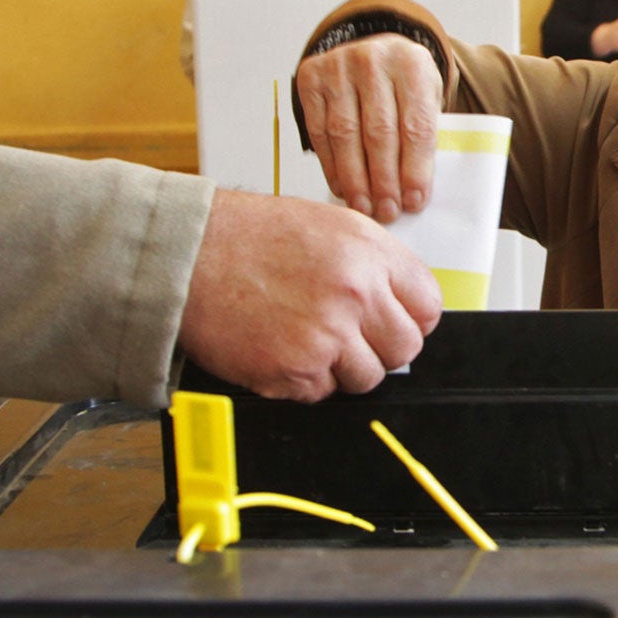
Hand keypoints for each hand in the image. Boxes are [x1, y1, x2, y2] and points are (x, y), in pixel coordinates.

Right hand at [178, 189, 442, 400]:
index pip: (428, 305)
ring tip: (308, 337)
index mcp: (369, 253)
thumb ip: (374, 263)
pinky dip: (303, 379)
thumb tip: (402, 302)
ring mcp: (326, 335)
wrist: (189, 254)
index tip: (392, 320)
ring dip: (343, 367)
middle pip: (405, 348)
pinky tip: (281, 346)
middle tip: (349, 335)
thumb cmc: (248, 236)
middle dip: (381, 347)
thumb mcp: (328, 225)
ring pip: (368, 378)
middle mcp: (354, 294)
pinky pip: (322, 393)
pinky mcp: (294, 370)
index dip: (410, 316)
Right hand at [294, 33, 442, 220]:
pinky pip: (320, 131)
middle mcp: (373, 60)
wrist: (375, 51)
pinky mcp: (311, 78)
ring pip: (345, 135)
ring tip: (364, 207)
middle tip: (387, 211)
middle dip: (383, 179)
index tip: (414, 201)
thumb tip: (412, 193)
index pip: (415, 125)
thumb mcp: (426, 97)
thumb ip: (422, 136)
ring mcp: (338, 67)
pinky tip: (343, 187)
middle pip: (378, 132)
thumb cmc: (404, 84)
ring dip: (355, 178)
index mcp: (412, 64)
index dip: (414, 169)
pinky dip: (332, 165)